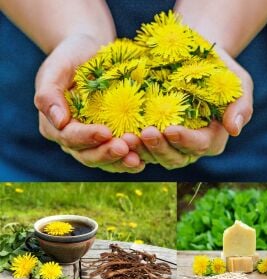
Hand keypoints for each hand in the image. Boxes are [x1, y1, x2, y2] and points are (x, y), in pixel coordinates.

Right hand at [35, 34, 144, 172]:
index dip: (87, 137)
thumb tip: (59, 121)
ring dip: (120, 162)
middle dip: (106, 153)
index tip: (106, 132)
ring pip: (103, 160)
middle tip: (125, 148)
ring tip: (137, 159)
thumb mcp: (57, 68)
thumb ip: (49, 94)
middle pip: (87, 155)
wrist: (91, 53)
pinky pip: (116, 156)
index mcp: (55, 125)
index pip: (69, 137)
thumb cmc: (72, 58)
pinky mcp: (108, 140)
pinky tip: (142, 160)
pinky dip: (128, 160)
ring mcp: (91, 142)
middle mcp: (72, 138)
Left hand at [123, 48, 252, 169]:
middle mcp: (189, 148)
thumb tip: (235, 129)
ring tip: (127, 138)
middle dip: (160, 148)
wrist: (193, 61)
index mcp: (211, 139)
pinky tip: (120, 137)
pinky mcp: (153, 138)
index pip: (200, 145)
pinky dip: (132, 146)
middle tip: (145, 133)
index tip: (170, 129)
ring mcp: (169, 145)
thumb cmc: (217, 71)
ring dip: (141, 150)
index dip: (185, 140)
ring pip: (156, 156)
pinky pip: (142, 148)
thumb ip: (241, 106)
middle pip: (175, 157)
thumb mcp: (237, 83)